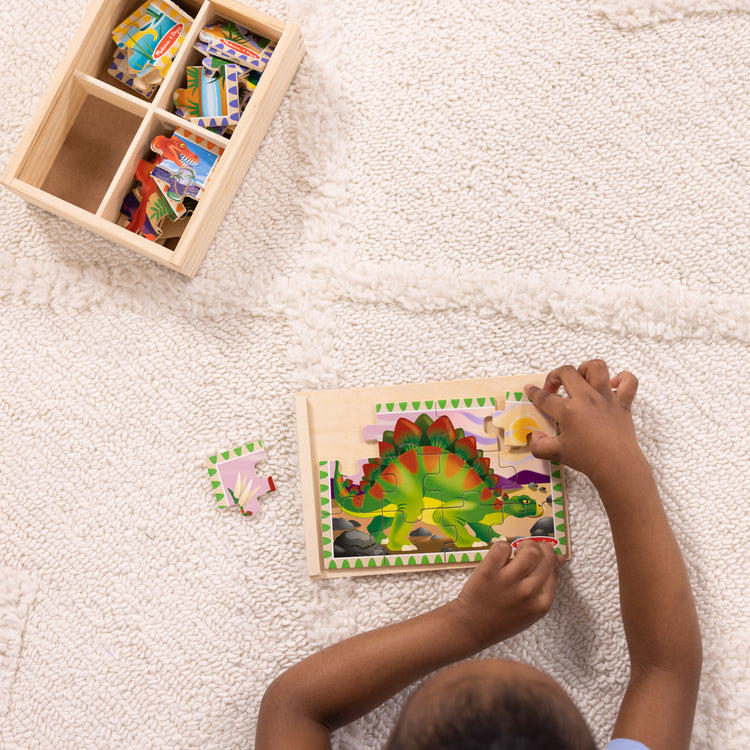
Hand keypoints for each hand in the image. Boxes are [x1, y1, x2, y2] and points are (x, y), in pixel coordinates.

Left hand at [451, 539, 562, 648]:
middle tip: (529, 552)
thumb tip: (558, 559)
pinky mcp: (489, 571)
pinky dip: (503, 546)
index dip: (550, 558)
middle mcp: (527, 593)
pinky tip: (500, 556)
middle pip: (546, 556)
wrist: (472, 627)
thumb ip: (546, 586)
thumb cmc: (501, 619)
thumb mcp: (531, 609)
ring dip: (524, 545)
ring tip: (516, 552)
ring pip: (530, 549)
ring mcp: (508, 582)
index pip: (554, 569)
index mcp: (541, 604)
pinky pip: (503, 546)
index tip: (542, 556)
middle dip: (540, 548)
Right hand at [523, 359, 642, 488]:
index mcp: (568, 411)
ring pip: (597, 367)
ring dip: (586, 369)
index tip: (530, 389)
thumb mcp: (557, 454)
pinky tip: (613, 385)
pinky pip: (629, 381)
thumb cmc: (588, 459)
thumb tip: (534, 436)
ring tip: (582, 379)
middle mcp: (587, 399)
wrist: (617, 466)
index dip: (533, 392)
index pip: (545, 397)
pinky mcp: (623, 403)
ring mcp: (606, 398)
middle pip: (567, 372)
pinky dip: (622, 379)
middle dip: (554, 376)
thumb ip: (539, 446)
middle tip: (554, 388)